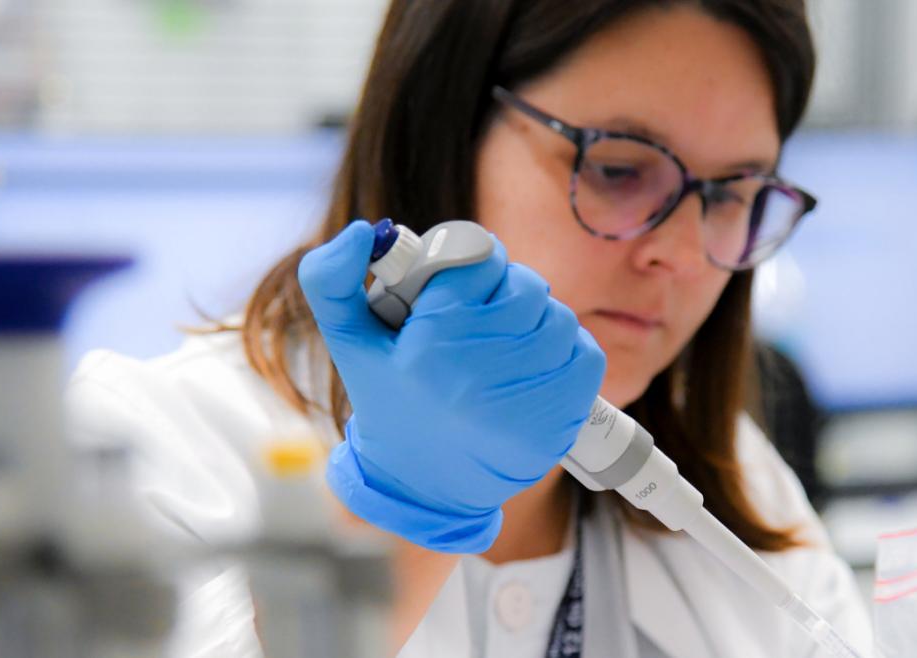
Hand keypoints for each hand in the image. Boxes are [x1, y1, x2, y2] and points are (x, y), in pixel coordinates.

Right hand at [298, 220, 605, 551]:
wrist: (424, 487)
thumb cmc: (388, 402)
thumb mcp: (349, 343)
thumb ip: (331, 281)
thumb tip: (359, 231)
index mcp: (431, 344)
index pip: (481, 260)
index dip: (474, 262)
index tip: (464, 280)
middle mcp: (480, 372)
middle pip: (526, 287)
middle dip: (508, 290)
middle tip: (486, 310)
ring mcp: (525, 400)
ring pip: (558, 317)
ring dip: (538, 319)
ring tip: (508, 340)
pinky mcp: (559, 422)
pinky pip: (586, 354)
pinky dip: (568, 350)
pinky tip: (537, 362)